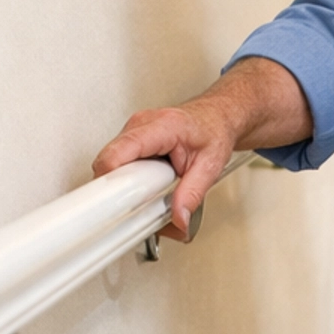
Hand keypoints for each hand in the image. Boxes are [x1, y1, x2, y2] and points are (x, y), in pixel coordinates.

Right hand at [92, 59, 310, 241]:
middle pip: (111, 170)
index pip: (115, 156)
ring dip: (136, 197)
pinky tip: (161, 198)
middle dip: (125, 197)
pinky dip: (140, 193)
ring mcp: (134, 138)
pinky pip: (126, 175)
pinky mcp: (135, 149)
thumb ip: (191, 193)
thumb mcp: (210, 163)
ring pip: (118, 175)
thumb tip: (178, 221)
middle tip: (148, 215)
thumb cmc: (217, 129)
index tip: (106, 204)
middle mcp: (138, 130)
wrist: (226, 112)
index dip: (107, 181)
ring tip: (165, 203)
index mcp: (154, 128)